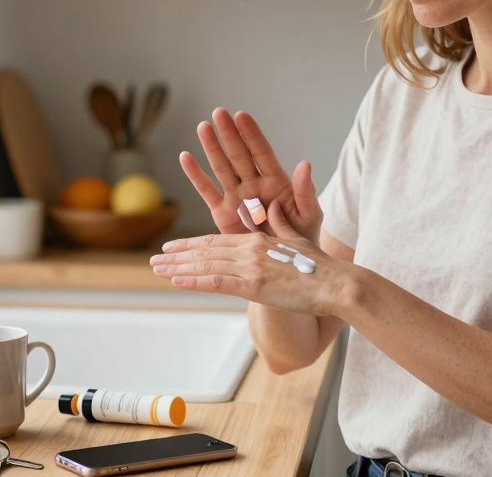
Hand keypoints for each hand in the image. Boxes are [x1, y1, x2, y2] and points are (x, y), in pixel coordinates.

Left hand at [149, 232, 350, 315]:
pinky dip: (193, 280)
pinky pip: (216, 281)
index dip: (192, 244)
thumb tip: (272, 208)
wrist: (336, 283)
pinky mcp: (253, 284)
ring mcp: (251, 266)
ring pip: (205, 264)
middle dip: (178, 255)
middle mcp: (250, 249)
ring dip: (178, 268)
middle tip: (155, 259)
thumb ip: (280, 225)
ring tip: (156, 270)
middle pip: (206, 250)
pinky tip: (175, 281)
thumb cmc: (320, 266)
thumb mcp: (297, 240)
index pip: (217, 241)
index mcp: (258, 239)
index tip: (174, 248)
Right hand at [179, 108, 322, 243]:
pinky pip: (207, 192)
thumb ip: (305, 192)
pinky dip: (196, 175)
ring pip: (222, 168)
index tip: (241, 115)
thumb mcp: (309, 216)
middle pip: (239, 155)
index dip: (252, 135)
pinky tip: (186, 157)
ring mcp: (237, 197)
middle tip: (218, 112)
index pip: (261, 152)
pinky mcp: (222, 213)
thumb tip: (305, 164)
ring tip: (202, 127)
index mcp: (276, 181)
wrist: (284, 266)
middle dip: (229, 134)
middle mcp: (253, 184)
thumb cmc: (301, 238)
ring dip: (212, 148)